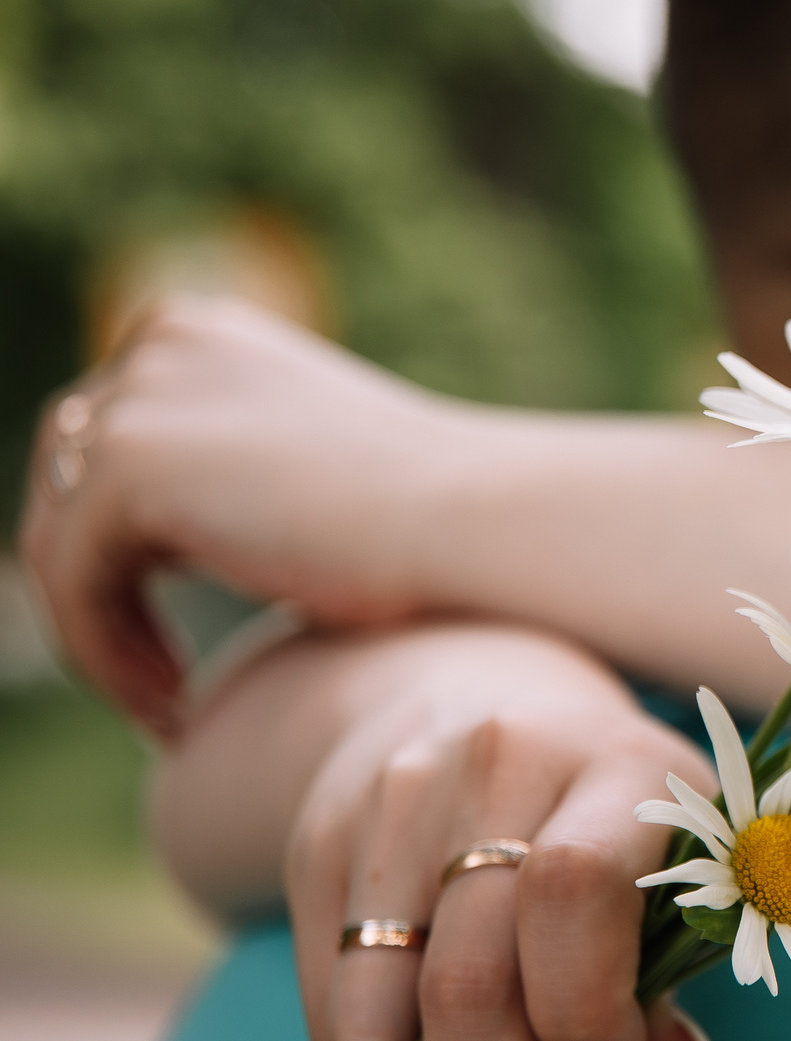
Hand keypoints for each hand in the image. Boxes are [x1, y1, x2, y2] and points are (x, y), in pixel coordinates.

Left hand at [17, 296, 458, 736]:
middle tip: (163, 682)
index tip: (175, 641)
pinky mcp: (128, 462)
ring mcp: (138, 394)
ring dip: (102, 640)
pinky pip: (71, 585)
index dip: (120, 555)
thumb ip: (223, 480)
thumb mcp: (298, 480)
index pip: (101, 452)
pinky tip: (178, 707)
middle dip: (99, 595)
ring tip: (173, 707)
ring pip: (58, 547)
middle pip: (63, 494)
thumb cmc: (430, 523)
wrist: (482, 520)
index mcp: (202, 333)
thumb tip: (157, 541)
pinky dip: (108, 659)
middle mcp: (160, 340)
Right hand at [278, 626, 720, 1040]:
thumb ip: (673, 964)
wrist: (472, 682)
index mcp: (617, 762)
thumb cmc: (608, 802)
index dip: (587, 1017)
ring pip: (380, 1009)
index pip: (576, 893)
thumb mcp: (672, 854)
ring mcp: (396, 796)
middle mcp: (501, 763)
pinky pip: (330, 1002)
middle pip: (467, 979)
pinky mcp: (320, 838)